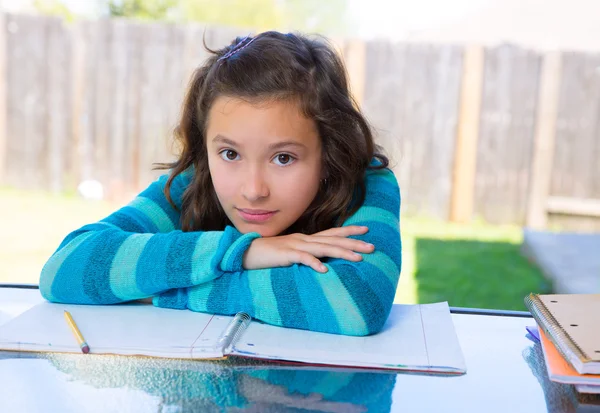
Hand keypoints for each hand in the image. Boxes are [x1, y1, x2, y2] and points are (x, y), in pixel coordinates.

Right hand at [242, 226, 373, 272]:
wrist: (246, 252)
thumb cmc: (268, 254)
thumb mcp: (291, 252)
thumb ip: (305, 254)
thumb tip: (321, 260)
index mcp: (306, 238)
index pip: (332, 233)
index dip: (349, 231)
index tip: (366, 231)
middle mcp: (304, 239)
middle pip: (333, 240)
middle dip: (354, 243)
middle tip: (372, 247)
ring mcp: (295, 246)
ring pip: (323, 248)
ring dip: (342, 253)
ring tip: (358, 258)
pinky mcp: (285, 255)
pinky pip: (302, 259)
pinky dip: (314, 263)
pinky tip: (325, 270)